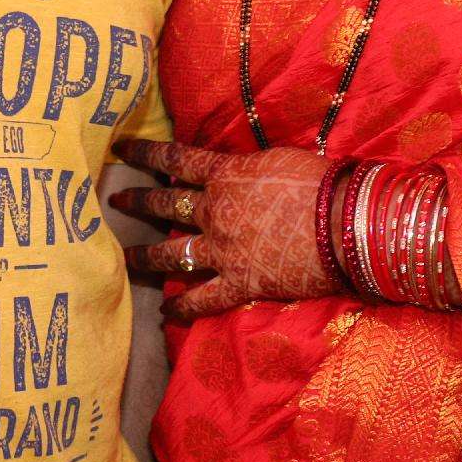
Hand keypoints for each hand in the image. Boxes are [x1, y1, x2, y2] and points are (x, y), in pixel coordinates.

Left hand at [112, 139, 337, 320]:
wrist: (346, 224)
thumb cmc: (320, 183)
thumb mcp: (277, 160)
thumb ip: (246, 168)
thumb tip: (234, 170)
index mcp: (225, 175)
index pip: (175, 158)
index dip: (145, 152)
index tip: (123, 148)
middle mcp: (215, 212)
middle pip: (165, 204)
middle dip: (137, 202)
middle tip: (116, 201)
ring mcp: (224, 250)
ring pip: (171, 254)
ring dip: (145, 257)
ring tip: (126, 258)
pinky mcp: (240, 284)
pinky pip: (203, 299)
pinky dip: (182, 307)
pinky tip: (166, 312)